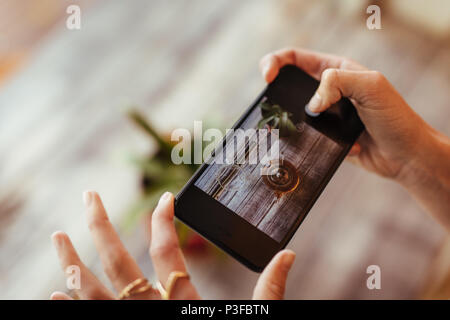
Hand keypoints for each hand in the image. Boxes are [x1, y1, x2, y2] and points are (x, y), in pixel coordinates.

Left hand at [50, 191, 295, 299]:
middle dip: (101, 227)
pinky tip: (53, 292)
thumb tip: (288, 255)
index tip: (165, 198)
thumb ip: (268, 290)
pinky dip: (69, 306)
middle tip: (87, 197)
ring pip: (91, 292)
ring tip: (58, 236)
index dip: (165, 220)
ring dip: (72, 263)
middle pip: (119, 263)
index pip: (168, 251)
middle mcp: (149, 312)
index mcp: (181, 303)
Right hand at [260, 48, 449, 229]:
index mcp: (336, 70)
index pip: (296, 58)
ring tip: (285, 125)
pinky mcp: (323, 137)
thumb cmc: (395, 118)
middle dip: (276, 91)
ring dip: (287, 119)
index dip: (275, 62)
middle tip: (269, 104)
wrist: (405, 156)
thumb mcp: (371, 87)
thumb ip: (338, 82)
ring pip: (292, 112)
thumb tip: (311, 103)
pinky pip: (302, 135)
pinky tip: (312, 143)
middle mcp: (328, 91)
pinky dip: (301, 139)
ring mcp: (324, 114)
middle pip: (289, 84)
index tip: (268, 78)